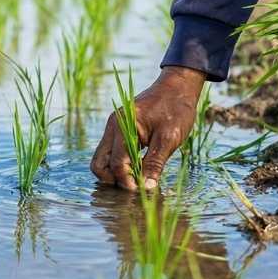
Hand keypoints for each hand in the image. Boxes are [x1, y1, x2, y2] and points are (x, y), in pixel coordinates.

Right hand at [90, 65, 205, 190]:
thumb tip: (147, 187)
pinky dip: (121, 164)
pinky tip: (138, 169)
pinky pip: (112, 153)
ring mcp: (113, 128)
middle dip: (114, 180)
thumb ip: (155, 163)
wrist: (178, 87)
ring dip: (116, 174)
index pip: (116, 164)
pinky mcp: (119, 130)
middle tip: (135, 188)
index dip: (127, 182)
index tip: (141, 191)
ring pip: (103, 160)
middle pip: (99, 164)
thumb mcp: (169, 138)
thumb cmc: (176, 109)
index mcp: (122, 126)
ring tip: (138, 180)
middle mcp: (112, 127)